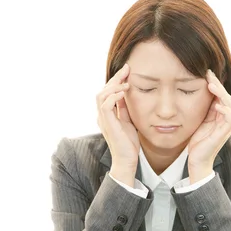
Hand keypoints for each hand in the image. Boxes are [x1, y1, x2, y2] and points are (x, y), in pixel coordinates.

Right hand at [96, 64, 139, 182]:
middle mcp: (102, 115)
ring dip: (114, 86)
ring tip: (126, 82)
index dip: (116, 80)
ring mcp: (103, 120)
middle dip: (115, 78)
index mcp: (106, 114)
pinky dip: (114, 96)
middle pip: (103, 90)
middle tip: (127, 69)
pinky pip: (106, 105)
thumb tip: (127, 93)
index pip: (107, 92)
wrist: (127, 160)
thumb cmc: (128, 144)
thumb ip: (125, 108)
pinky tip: (124, 92)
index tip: (127, 70)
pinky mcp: (107, 124)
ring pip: (101, 95)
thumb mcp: (128, 121)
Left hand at [187, 69, 230, 181]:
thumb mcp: (196, 120)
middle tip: (208, 74)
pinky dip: (225, 111)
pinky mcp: (224, 134)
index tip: (206, 72)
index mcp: (219, 114)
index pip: (220, 94)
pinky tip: (216, 105)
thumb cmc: (196, 141)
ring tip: (211, 85)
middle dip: (218, 85)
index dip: (215, 83)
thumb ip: (199, 107)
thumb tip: (191, 90)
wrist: (196, 160)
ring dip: (222, 94)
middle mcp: (225, 118)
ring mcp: (226, 126)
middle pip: (227, 96)